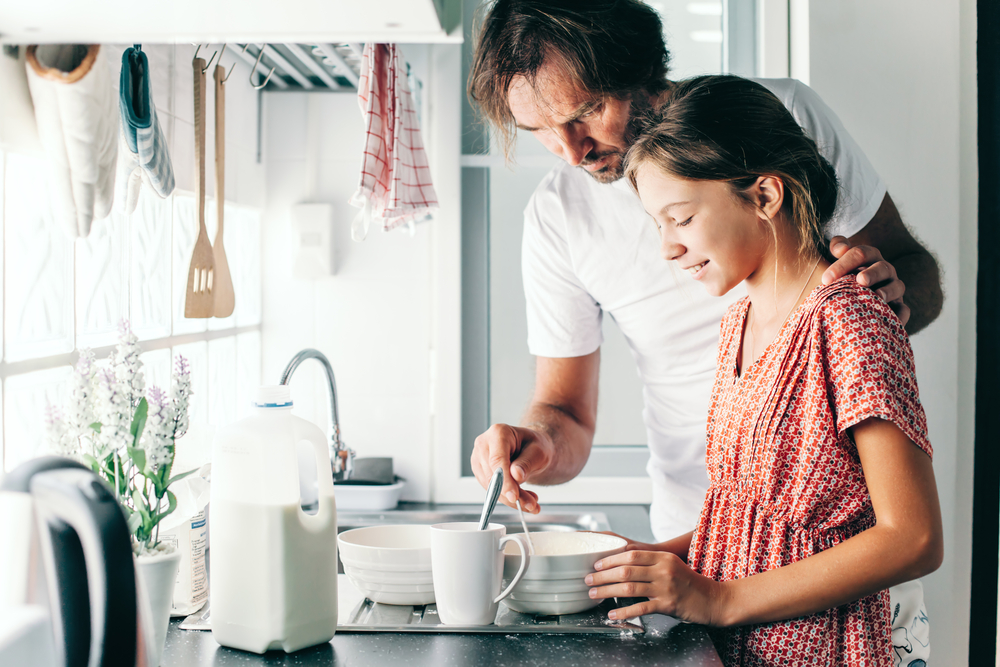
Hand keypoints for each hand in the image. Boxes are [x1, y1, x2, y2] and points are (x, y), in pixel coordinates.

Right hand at [470, 423, 550, 512]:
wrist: (530, 447)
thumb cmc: (534, 445)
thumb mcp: (538, 451)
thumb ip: (527, 463)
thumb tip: (515, 476)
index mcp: (498, 433)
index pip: (497, 460)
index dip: (504, 481)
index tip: (514, 496)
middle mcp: (484, 444)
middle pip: (493, 476)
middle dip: (512, 494)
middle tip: (531, 505)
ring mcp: (478, 458)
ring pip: (491, 487)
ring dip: (511, 499)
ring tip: (531, 502)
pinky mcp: (480, 471)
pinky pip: (491, 490)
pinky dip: (507, 497)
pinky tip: (523, 497)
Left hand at [585, 549, 728, 625]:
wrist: (713, 599)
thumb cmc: (690, 583)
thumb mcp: (671, 566)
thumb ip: (651, 564)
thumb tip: (622, 566)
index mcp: (663, 557)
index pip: (631, 554)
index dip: (611, 559)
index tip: (596, 564)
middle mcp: (663, 570)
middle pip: (626, 570)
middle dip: (603, 575)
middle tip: (588, 579)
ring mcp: (666, 587)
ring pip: (629, 588)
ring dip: (607, 591)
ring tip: (594, 594)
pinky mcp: (668, 605)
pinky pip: (640, 608)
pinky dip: (623, 612)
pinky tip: (612, 614)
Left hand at [822, 236, 909, 325]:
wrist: (851, 298)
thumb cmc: (842, 276)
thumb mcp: (837, 260)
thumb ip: (838, 247)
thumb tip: (841, 248)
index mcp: (869, 257)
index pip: (860, 254)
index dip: (843, 264)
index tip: (826, 279)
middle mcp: (884, 270)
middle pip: (882, 268)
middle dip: (872, 274)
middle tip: (860, 280)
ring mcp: (893, 288)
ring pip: (897, 287)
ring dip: (888, 291)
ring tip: (878, 296)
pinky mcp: (897, 307)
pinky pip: (903, 310)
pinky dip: (900, 315)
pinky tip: (891, 320)